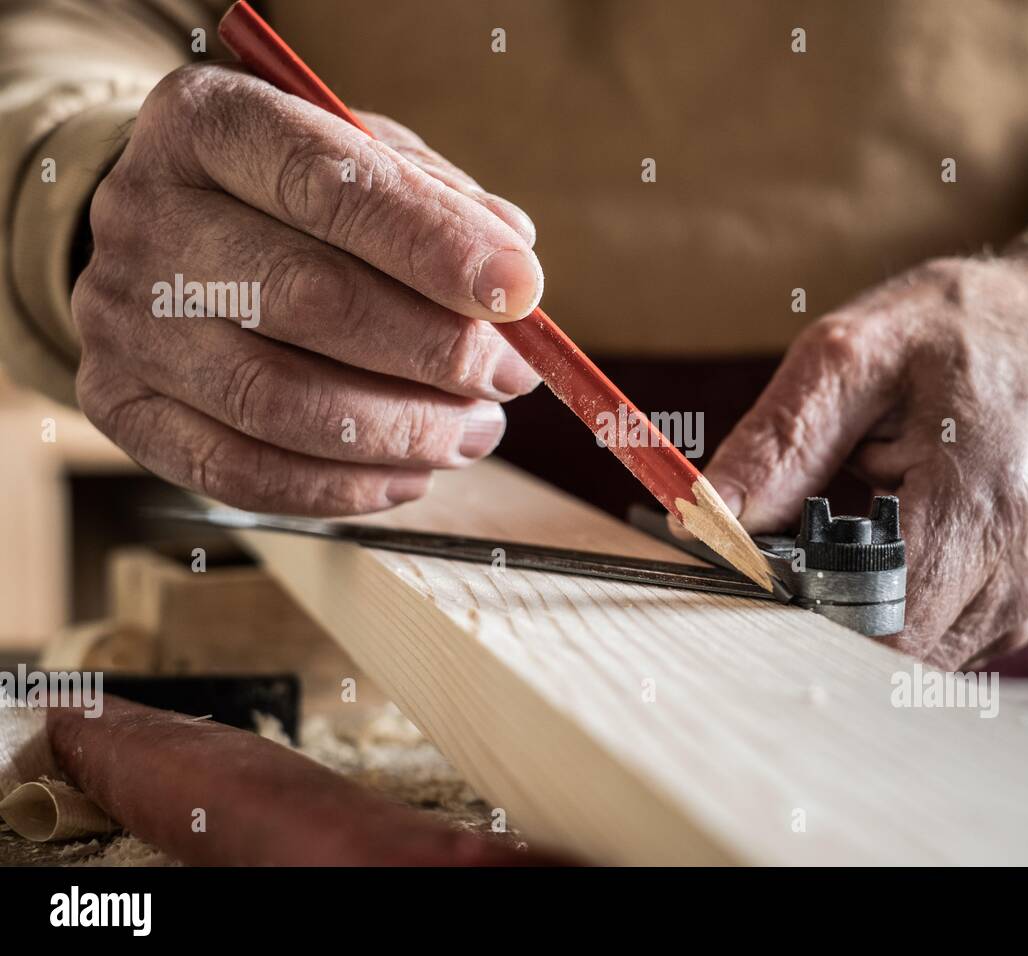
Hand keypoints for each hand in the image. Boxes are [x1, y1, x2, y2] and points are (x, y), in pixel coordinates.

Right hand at [72, 63, 542, 514]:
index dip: (433, 244)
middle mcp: (146, 216)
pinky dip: (343, 488)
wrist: (163, 238)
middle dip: (436, 350)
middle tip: (511, 376)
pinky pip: (240, 471)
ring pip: (280, 401)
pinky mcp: (121, 404)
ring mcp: (123, 319)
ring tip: (476, 430)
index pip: (325, 181)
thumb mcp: (360, 155)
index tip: (520, 291)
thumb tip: (511, 259)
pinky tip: (409, 474)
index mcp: (207, 124)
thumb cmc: (288, 197)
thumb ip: (435, 195)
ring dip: (404, 431)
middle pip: (309, 298)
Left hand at [704, 243, 1027, 667]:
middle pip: (879, 654)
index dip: (791, 609)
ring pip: (898, 659)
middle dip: (809, 611)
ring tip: (831, 533)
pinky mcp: (1009, 610)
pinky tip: (868, 549)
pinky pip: (926, 644)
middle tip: (777, 541)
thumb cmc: (958, 330)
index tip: (745, 567)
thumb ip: (779, 442)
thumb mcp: (854, 354)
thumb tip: (703, 521)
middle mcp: (1009, 575)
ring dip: (843, 610)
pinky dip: (880, 610)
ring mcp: (1017, 601)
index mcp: (975, 510)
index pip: (871, 626)